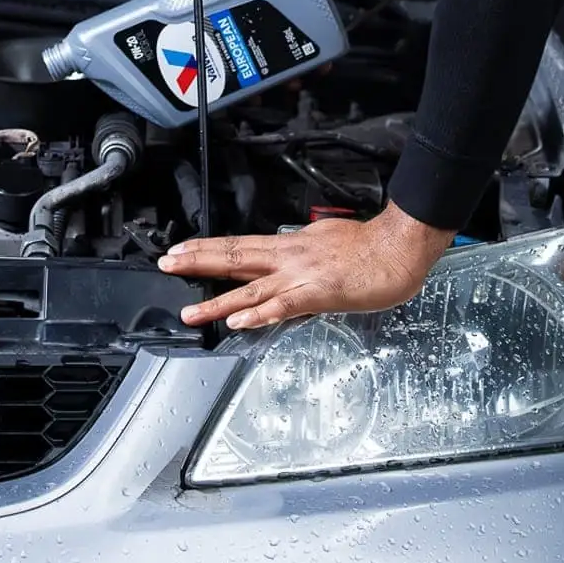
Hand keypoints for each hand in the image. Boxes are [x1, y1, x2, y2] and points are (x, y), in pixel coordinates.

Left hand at [156, 203, 453, 330]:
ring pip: (249, 288)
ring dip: (216, 301)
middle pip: (234, 257)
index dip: (207, 248)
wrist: (397, 247)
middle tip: (166, 263)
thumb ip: (301, 253)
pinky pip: (281, 307)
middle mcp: (288, 257)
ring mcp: (300, 276)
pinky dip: (257, 314)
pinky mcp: (317, 294)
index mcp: (289, 245)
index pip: (239, 246)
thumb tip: (286, 257)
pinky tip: (236, 321)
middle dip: (197, 262)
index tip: (181, 249)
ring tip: (189, 312)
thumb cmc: (368, 247)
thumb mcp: (324, 241)